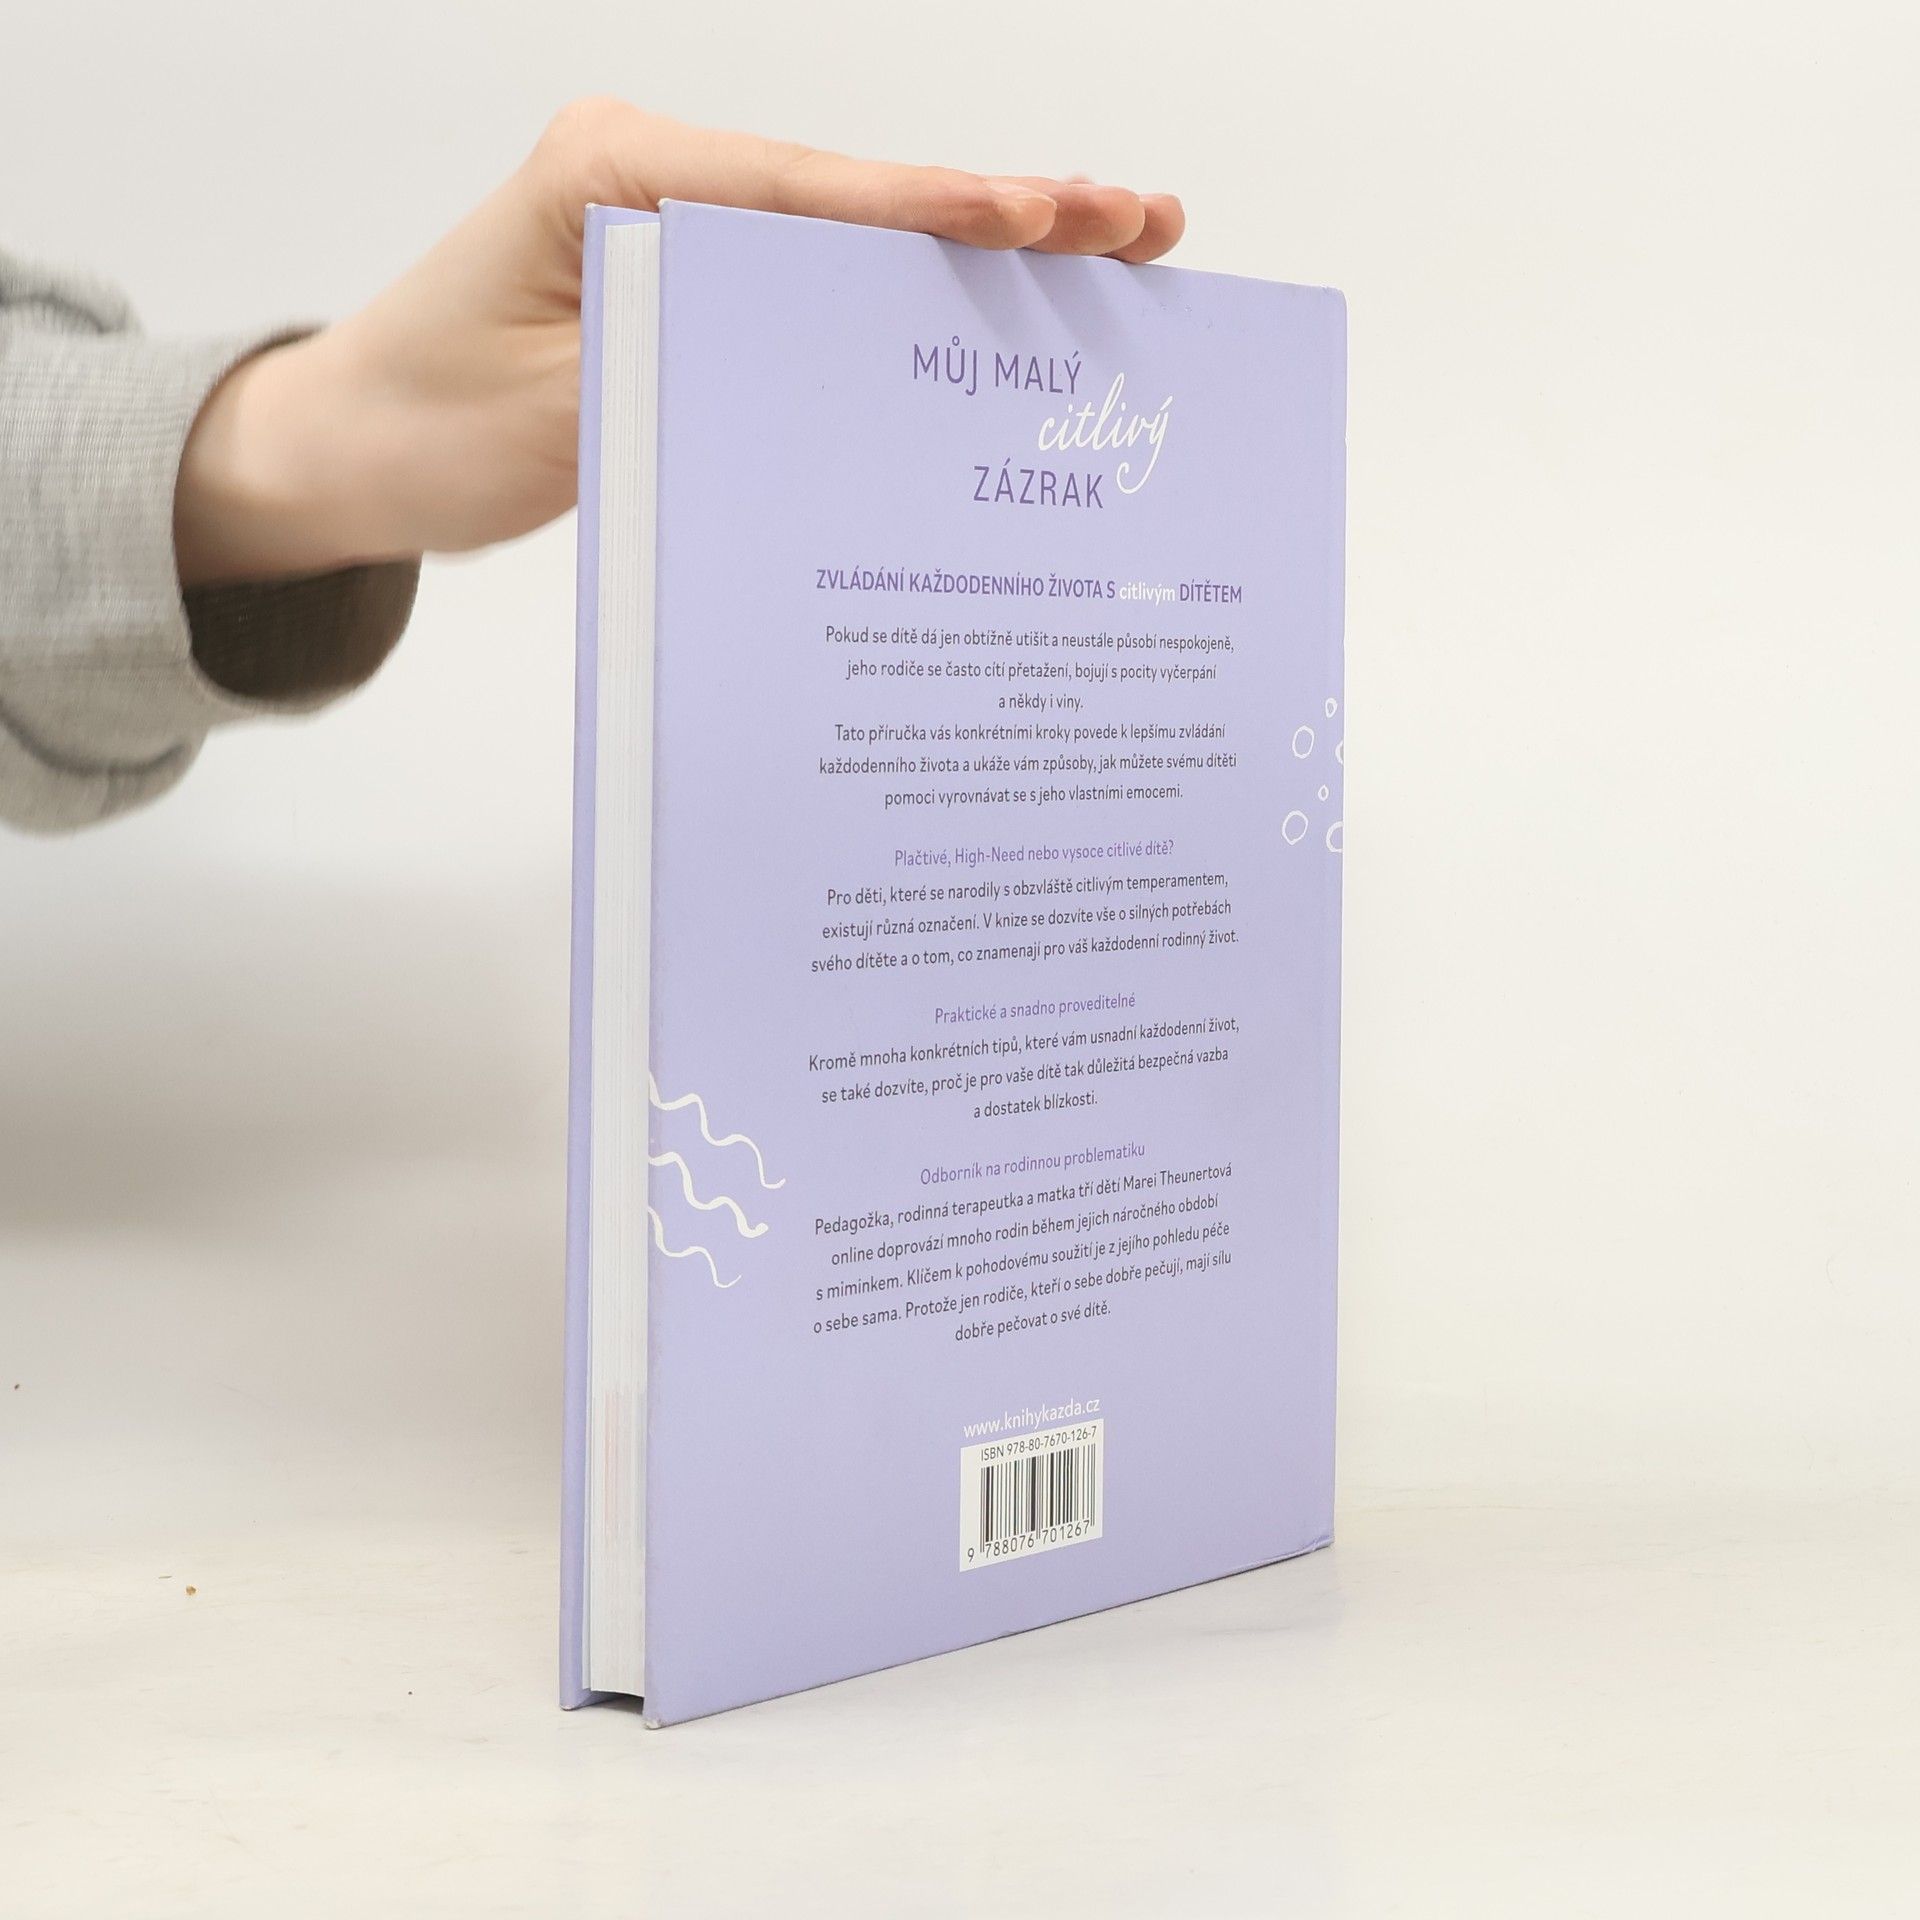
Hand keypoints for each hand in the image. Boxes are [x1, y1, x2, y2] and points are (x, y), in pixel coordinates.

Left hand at [174, 99, 1184, 585]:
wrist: (352, 449)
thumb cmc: (427, 425)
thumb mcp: (558, 408)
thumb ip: (686, 365)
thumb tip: (832, 365)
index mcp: (616, 174)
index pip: (803, 190)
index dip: (928, 210)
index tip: (1038, 217)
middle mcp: (660, 174)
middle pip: (858, 196)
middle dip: (1001, 211)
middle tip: (1138, 219)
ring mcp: (683, 224)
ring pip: (856, 235)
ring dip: (977, 250)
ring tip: (1109, 247)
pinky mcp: (694, 279)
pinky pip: (819, 285)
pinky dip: (910, 297)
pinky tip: (999, 310)